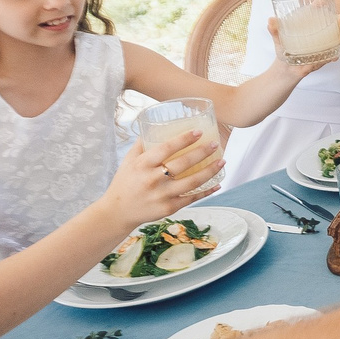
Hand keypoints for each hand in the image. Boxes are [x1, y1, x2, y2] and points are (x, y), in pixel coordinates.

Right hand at [100, 130, 223, 228]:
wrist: (118, 212)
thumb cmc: (124, 182)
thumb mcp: (128, 161)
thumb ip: (142, 144)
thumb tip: (154, 126)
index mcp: (142, 164)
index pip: (166, 148)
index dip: (184, 139)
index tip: (199, 132)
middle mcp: (152, 179)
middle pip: (183, 164)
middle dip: (202, 153)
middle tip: (215, 144)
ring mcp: (162, 195)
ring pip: (191, 182)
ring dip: (210, 171)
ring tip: (222, 161)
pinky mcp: (168, 208)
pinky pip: (191, 198)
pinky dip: (206, 191)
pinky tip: (217, 184)